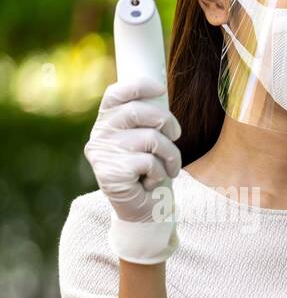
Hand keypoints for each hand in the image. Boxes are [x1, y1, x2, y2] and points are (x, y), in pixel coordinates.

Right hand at [84, 78, 182, 223]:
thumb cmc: (151, 173)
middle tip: (176, 136)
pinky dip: (160, 173)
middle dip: (167, 122)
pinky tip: (152, 181)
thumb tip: (162, 93)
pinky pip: (149, 162)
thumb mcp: (150, 142)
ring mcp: (102, 153)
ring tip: (169, 167)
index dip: (138, 86)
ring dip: (171, 154)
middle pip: (138, 112)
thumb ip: (150, 121)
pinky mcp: (110, 172)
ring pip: (150, 138)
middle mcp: (100, 134)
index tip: (161, 88)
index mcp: (108, 122)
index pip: (116, 93)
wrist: (144, 211)